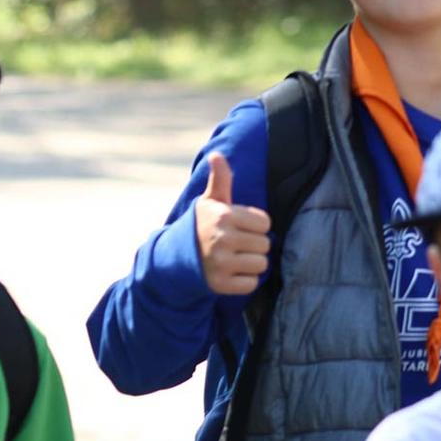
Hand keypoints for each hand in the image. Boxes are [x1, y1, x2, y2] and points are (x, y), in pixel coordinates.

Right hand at [195, 152, 272, 296]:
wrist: (174, 257)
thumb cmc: (200, 226)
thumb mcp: (210, 201)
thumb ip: (220, 178)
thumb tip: (217, 155)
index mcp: (224, 217)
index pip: (265, 223)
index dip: (255, 226)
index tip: (239, 227)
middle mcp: (222, 239)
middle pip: (265, 244)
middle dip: (254, 245)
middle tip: (236, 245)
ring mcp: (220, 263)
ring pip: (261, 264)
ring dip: (251, 264)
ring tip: (235, 259)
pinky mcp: (219, 284)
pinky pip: (251, 284)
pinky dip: (244, 281)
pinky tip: (231, 274)